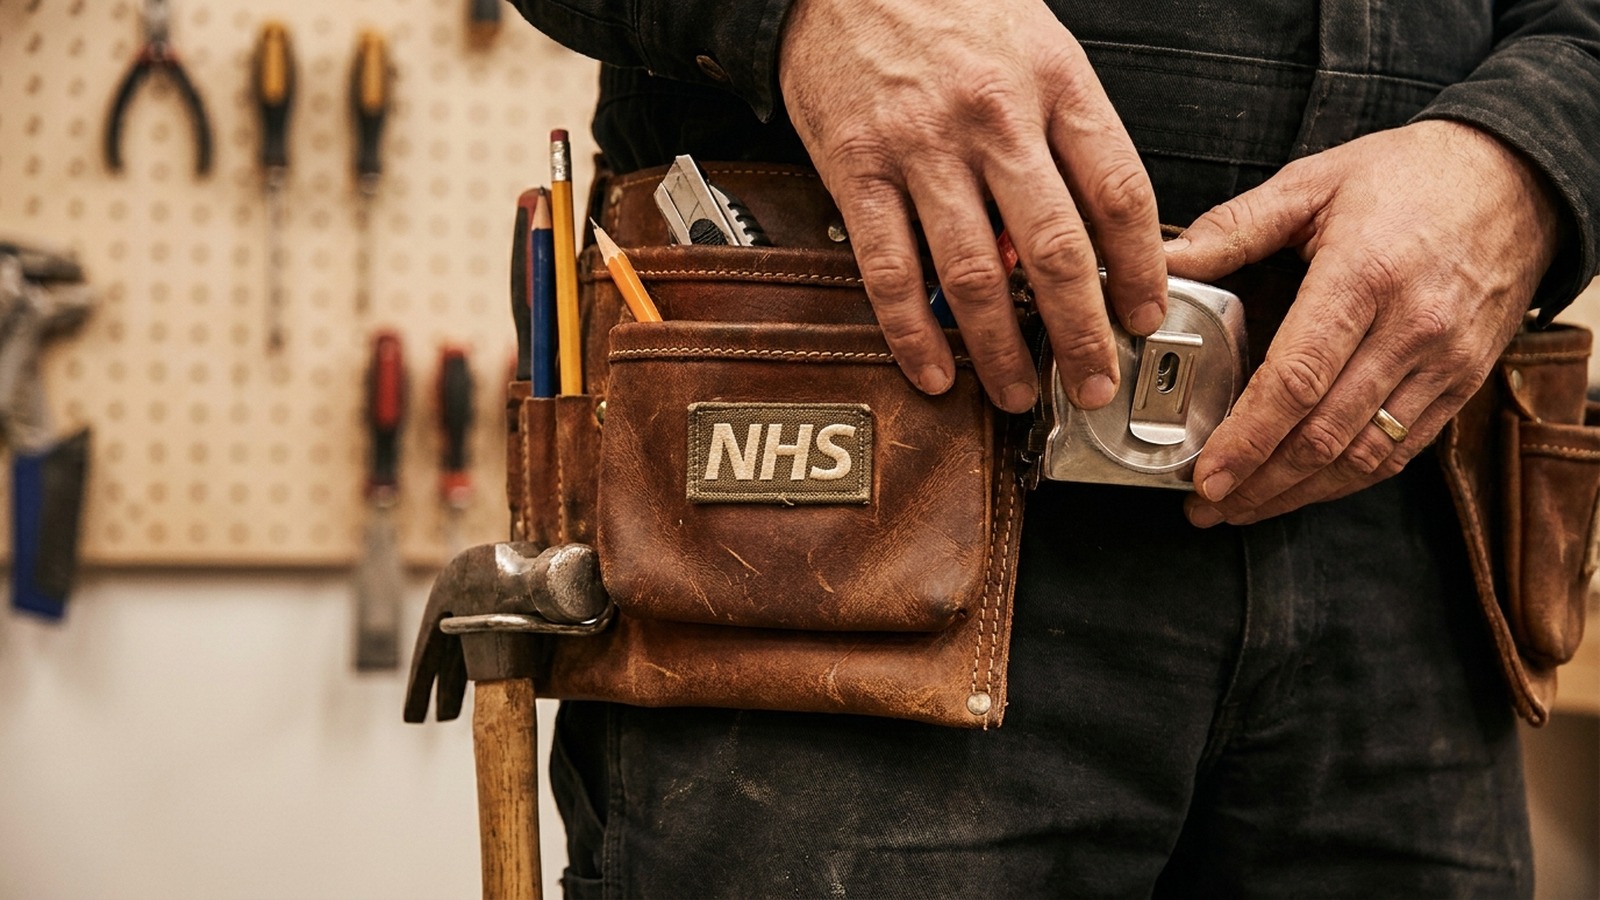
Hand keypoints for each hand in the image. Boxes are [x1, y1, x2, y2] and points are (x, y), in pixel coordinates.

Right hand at [778, 0, 1167, 412]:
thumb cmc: (946, 7)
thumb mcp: (1035, 47)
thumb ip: (1064, 134)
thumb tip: (1081, 237)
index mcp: (1054, 82)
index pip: (1120, 193)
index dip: (1141, 270)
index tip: (1145, 316)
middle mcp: (993, 118)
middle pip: (1056, 251)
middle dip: (1081, 335)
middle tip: (1094, 382)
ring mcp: (921, 147)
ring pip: (975, 275)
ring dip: (1000, 350)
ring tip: (1016, 392)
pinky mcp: (856, 170)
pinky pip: (890, 271)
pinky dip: (913, 333)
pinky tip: (933, 369)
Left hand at [1165, 120, 1563, 526]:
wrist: (1514, 179)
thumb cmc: (1409, 177)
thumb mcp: (1313, 183)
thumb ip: (1233, 228)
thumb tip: (1163, 262)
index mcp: (1364, 277)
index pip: (1297, 380)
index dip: (1247, 438)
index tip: (1207, 474)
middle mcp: (1411, 328)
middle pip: (1325, 433)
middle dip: (1259, 482)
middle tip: (1208, 505)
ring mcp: (1444, 362)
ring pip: (1363, 456)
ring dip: (1297, 493)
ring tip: (1243, 508)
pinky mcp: (1463, 382)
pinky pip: (1402, 450)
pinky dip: (1347, 479)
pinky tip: (1303, 488)